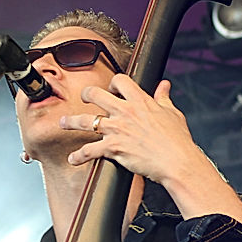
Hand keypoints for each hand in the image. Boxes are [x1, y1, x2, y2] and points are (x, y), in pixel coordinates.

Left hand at [60, 77, 195, 182]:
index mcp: (140, 101)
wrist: (176, 161)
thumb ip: (163, 98)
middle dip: (86, 95)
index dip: (113, 82)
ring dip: (71, 122)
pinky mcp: (113, 148)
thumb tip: (164, 86)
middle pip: (95, 94)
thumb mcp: (172, 113)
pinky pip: (89, 150)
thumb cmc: (177, 140)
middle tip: (84, 98)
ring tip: (63, 122)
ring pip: (85, 121)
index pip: (120, 80)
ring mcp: (117, 129)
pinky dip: (79, 156)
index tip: (111, 87)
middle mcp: (125, 112)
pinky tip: (73, 158)